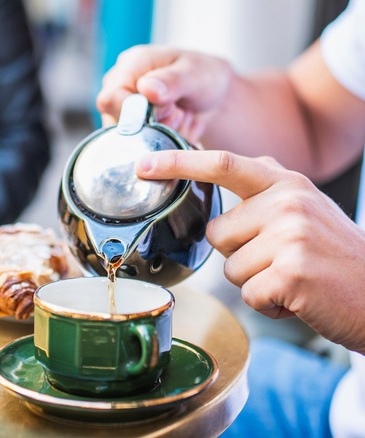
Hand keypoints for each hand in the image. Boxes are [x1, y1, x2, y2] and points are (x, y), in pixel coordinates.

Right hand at [96, 46, 232, 143]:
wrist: (212, 96)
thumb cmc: (204, 76)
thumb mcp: (195, 74)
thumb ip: (172, 81)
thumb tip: (145, 88)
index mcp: (131, 63)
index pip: (111, 98)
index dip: (135, 113)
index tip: (168, 109)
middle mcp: (119, 85)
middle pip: (116, 120)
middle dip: (151, 125)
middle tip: (178, 113)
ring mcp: (121, 107)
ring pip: (126, 137)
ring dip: (158, 134)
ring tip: (178, 117)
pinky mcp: (129, 126)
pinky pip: (136, 145)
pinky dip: (158, 142)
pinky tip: (173, 127)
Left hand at [137, 149, 364, 353]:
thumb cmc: (336, 257)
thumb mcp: (306, 208)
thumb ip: (264, 190)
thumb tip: (217, 167)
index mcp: (286, 183)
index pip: (222, 165)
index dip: (178, 164)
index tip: (142, 166)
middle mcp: (288, 203)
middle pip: (217, 233)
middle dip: (240, 256)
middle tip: (282, 261)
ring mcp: (291, 237)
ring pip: (229, 269)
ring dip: (255, 283)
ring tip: (293, 278)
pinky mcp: (292, 273)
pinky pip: (248, 295)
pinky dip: (268, 305)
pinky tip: (297, 298)